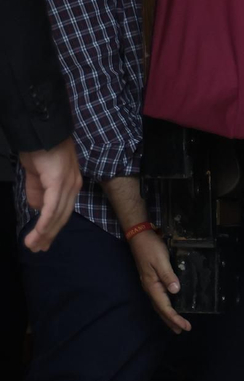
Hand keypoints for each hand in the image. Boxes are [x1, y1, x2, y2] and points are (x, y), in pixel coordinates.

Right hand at [18, 138, 82, 252]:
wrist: (40, 131)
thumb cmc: (39, 150)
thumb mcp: (36, 175)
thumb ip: (37, 192)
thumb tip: (38, 210)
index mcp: (70, 185)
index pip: (63, 211)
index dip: (54, 227)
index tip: (44, 241)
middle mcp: (73, 187)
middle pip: (63, 216)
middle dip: (50, 235)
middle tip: (37, 249)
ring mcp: (68, 184)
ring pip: (58, 215)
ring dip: (45, 232)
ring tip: (33, 245)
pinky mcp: (60, 182)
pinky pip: (53, 206)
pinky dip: (46, 221)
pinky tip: (39, 232)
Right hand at [129, 228, 191, 332]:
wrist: (139, 236)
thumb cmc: (150, 247)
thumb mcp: (161, 260)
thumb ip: (168, 276)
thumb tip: (175, 291)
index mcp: (152, 285)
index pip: (164, 307)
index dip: (175, 318)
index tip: (185, 326)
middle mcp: (150, 287)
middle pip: (161, 309)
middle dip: (171, 321)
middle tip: (182, 330)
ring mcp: (150, 284)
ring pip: (159, 304)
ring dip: (168, 316)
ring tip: (177, 325)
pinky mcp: (152, 279)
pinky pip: (159, 297)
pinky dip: (165, 306)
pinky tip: (171, 307)